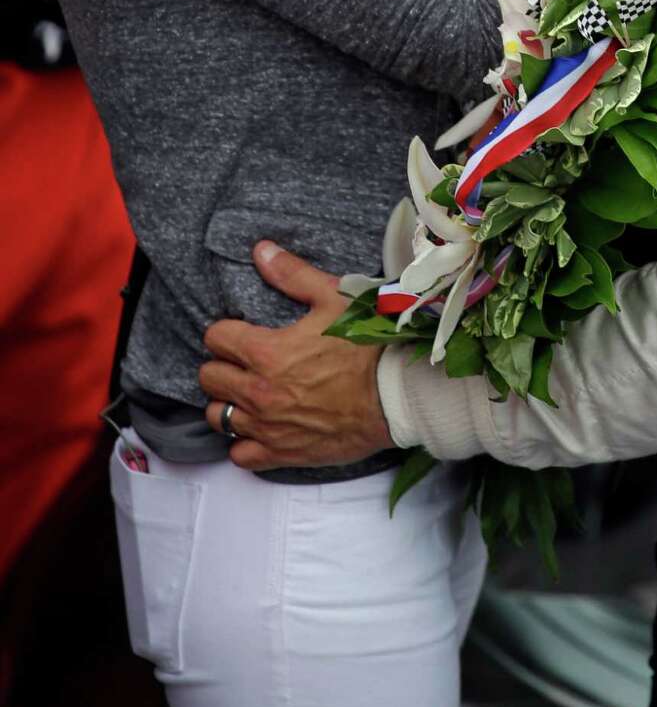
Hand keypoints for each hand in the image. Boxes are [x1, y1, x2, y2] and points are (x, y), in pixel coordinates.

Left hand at [199, 241, 391, 471]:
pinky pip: (240, 456)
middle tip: (246, 360)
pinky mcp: (281, 454)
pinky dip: (245, 442)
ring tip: (250, 393)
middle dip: (224, 365)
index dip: (227, 330)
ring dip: (230, 402)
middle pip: (209, 378)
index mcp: (266, 351)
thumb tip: (261, 250)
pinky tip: (261, 427)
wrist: (396, 396)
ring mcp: (267, 427)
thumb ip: (292, 274)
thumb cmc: (367, 345)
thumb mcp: (334, 298)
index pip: (215, 337)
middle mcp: (258, 391)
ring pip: (218, 416)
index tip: (242, 331)